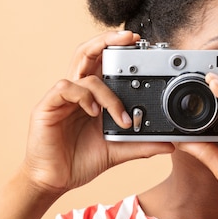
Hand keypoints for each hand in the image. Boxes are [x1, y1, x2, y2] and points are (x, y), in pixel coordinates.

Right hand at [22, 31, 173, 197]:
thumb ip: (141, 145)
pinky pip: (66, 88)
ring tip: (119, 112)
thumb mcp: (117, 151)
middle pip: (88, 52)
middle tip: (131, 38)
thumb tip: (169, 144)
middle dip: (108, 40)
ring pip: (82, 71)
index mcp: (93, 97)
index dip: (118, 48)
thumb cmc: (81, 160)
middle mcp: (78, 91)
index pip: (104, 62)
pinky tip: (94, 113)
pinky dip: (84, 96)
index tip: (140, 43)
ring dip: (106, 89)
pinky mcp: (48, 106)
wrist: (55, 180)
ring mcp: (62, 97)